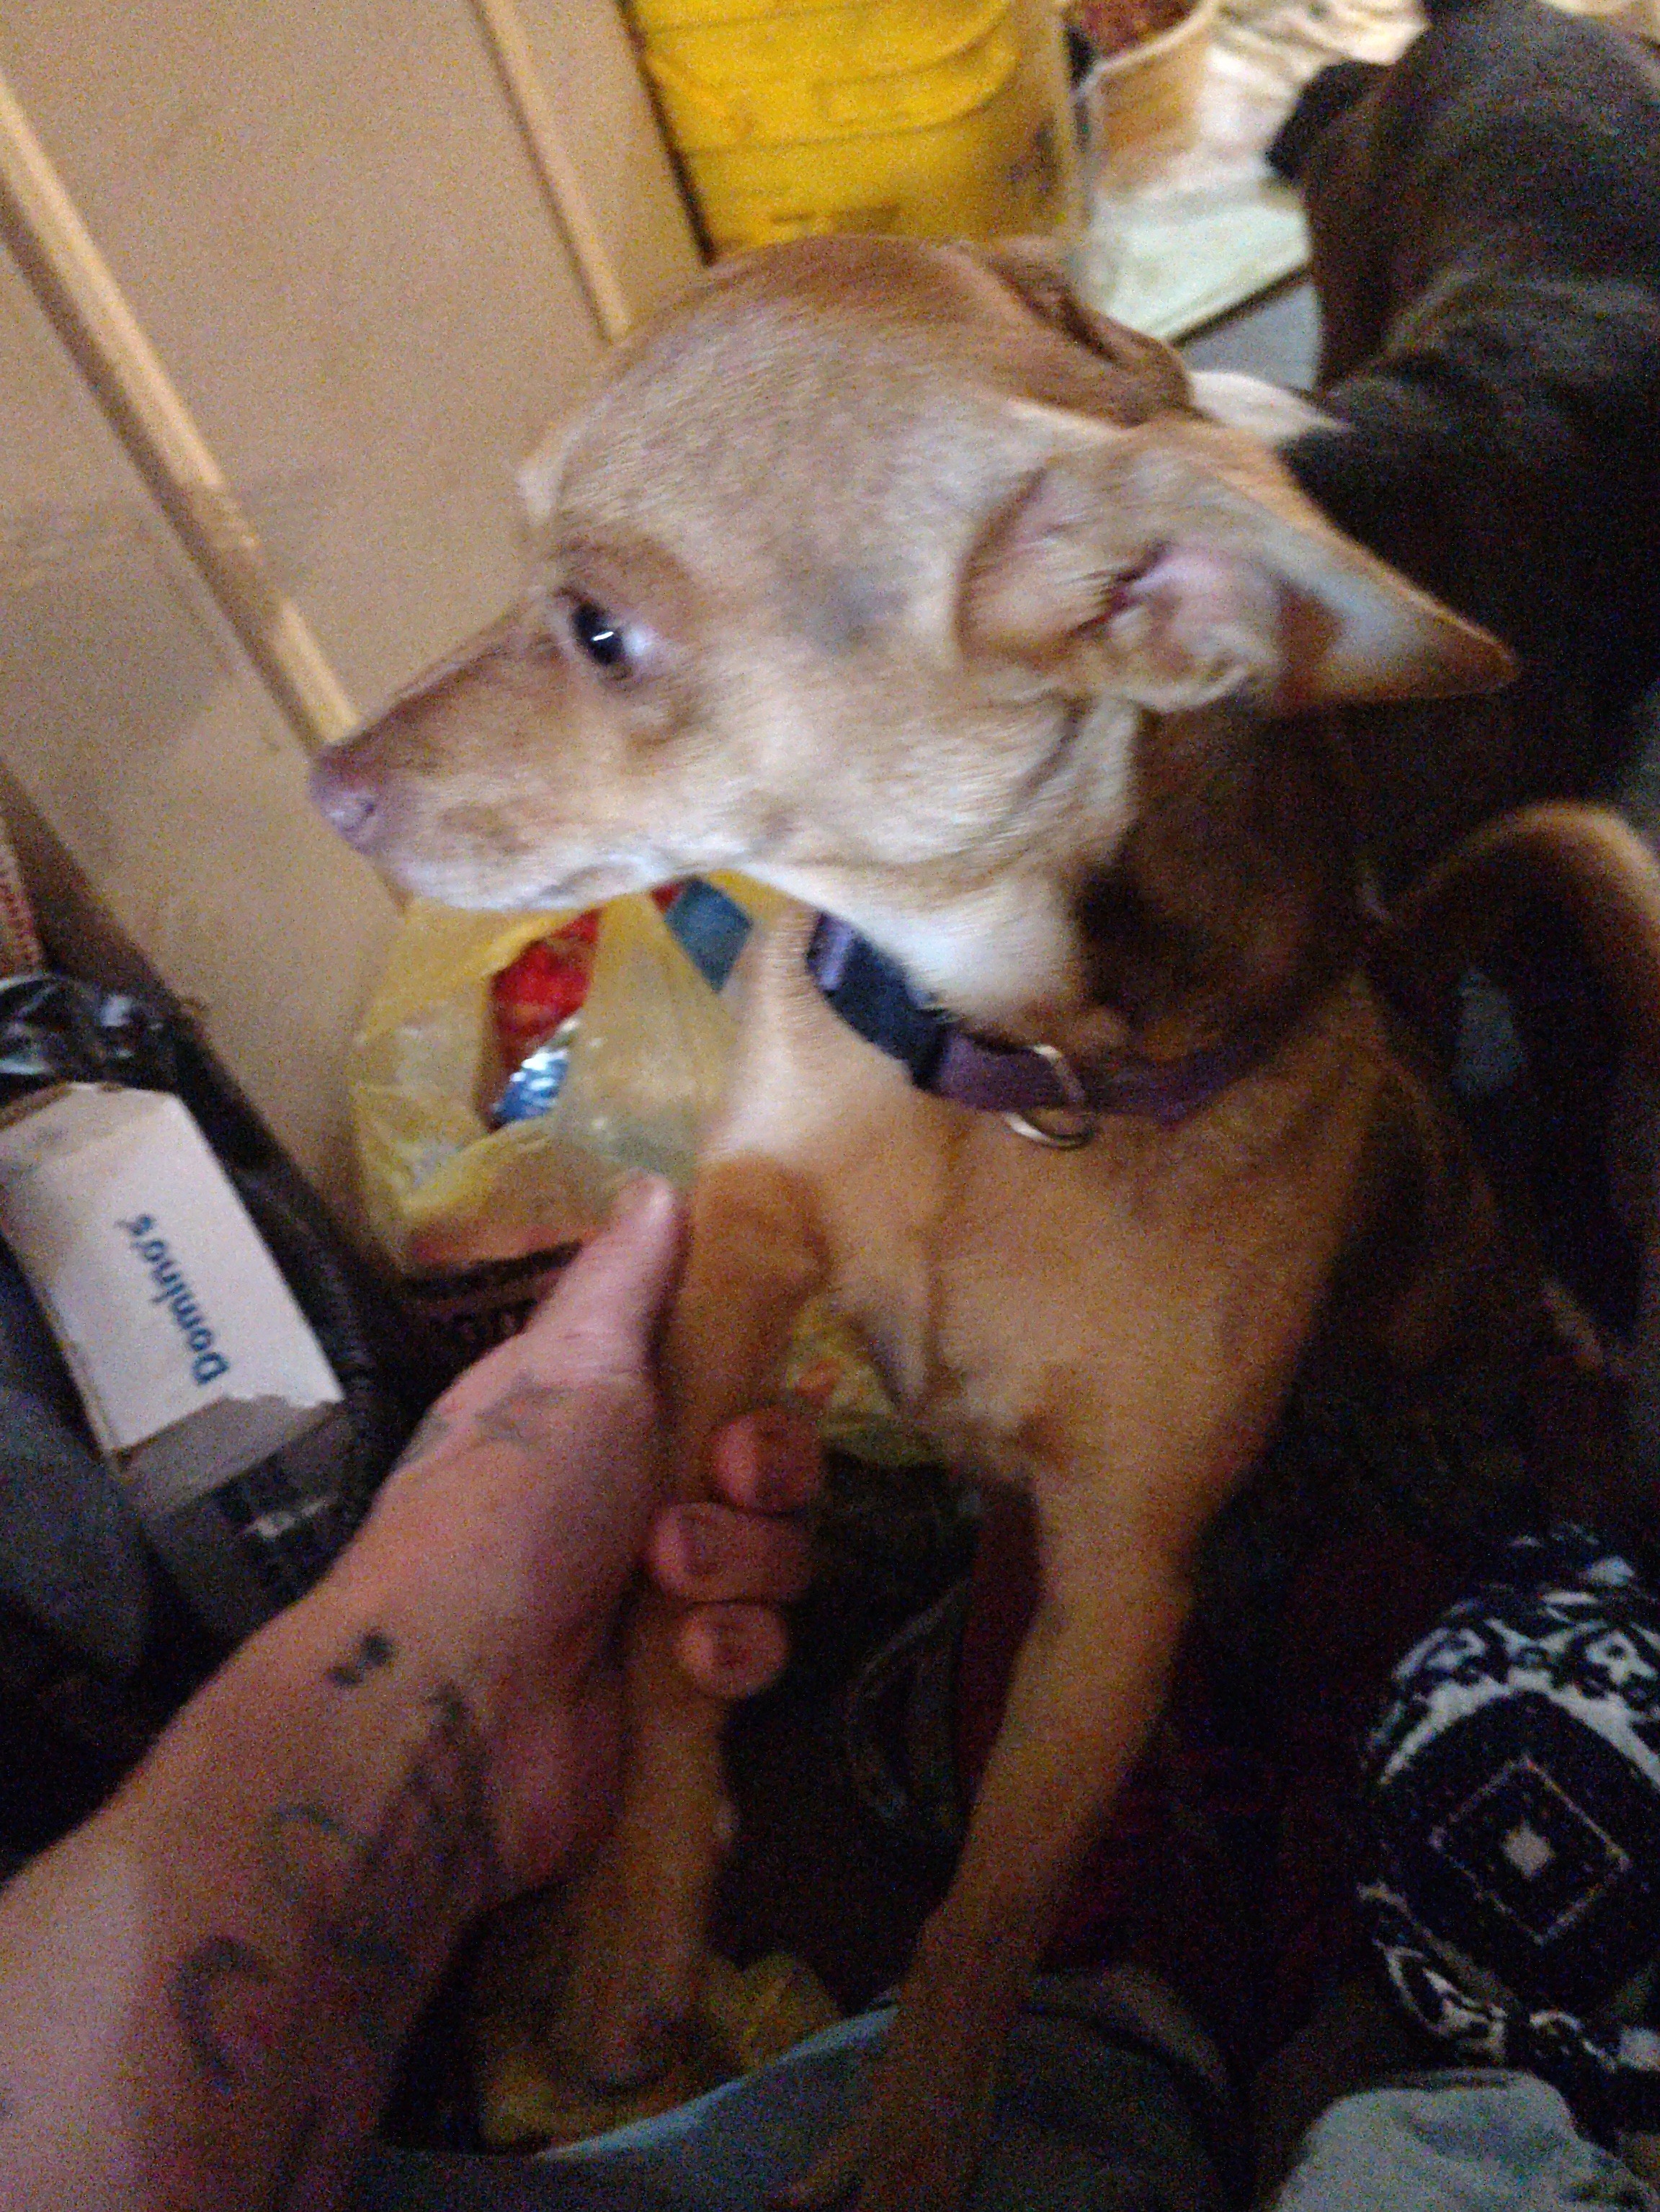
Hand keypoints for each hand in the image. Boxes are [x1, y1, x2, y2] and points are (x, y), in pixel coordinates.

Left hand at [321, 1178, 818, 1893]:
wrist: (455, 1702)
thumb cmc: (508, 1507)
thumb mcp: (569, 1366)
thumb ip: (624, 1280)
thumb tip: (655, 1183)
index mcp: (600, 1416)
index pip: (727, 1391)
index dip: (755, 1402)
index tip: (736, 1415)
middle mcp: (629, 1501)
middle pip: (773, 1477)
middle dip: (760, 1484)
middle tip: (716, 1487)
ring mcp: (655, 1602)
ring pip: (779, 1563)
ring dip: (738, 1567)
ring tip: (666, 1585)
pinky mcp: (678, 1691)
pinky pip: (762, 1655)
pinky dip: (730, 1654)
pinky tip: (683, 1664)